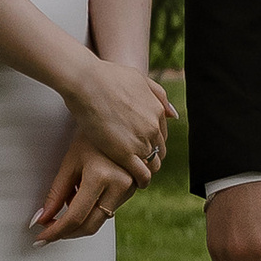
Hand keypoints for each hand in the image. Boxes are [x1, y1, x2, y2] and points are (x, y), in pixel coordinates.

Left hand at [31, 131, 139, 242]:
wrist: (118, 120)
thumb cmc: (91, 136)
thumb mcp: (70, 163)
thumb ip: (56, 194)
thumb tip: (42, 220)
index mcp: (101, 176)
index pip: (76, 216)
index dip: (56, 231)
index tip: (41, 238)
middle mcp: (120, 185)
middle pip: (90, 226)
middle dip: (67, 233)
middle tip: (48, 234)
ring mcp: (131, 188)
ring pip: (101, 220)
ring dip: (79, 222)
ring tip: (62, 210)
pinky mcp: (135, 190)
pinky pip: (109, 209)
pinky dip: (92, 211)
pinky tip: (80, 200)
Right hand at [62, 58, 169, 185]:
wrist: (87, 82)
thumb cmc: (107, 76)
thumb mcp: (139, 78)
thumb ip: (158, 95)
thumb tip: (173, 114)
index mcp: (157, 111)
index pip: (161, 135)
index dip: (152, 143)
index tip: (143, 148)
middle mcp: (153, 127)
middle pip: (158, 151)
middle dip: (150, 157)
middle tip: (138, 163)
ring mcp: (140, 141)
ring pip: (152, 164)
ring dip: (146, 170)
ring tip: (135, 174)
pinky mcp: (125, 154)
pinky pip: (141, 174)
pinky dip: (141, 181)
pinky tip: (135, 183)